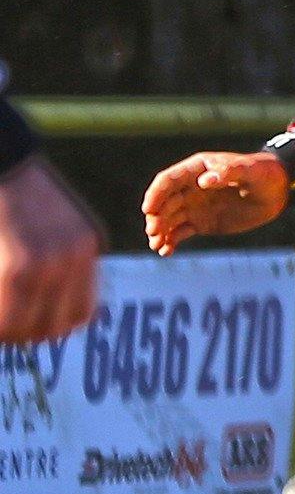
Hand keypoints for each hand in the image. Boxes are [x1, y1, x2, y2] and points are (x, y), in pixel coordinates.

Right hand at [0, 154, 106, 342]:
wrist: (4, 159)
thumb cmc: (16, 191)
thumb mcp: (50, 219)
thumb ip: (57, 253)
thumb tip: (46, 296)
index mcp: (88, 245)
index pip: (81, 313)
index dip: (52, 326)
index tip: (27, 325)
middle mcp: (77, 258)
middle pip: (57, 327)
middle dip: (26, 334)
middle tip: (5, 328)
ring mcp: (53, 264)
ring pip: (29, 328)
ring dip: (8, 331)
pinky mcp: (22, 266)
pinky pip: (9, 317)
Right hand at [143, 148, 289, 256]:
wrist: (277, 193)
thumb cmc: (264, 174)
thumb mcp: (250, 171)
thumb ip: (229, 172)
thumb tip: (204, 181)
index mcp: (198, 169)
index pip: (168, 180)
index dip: (156, 193)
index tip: (149, 209)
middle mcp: (191, 187)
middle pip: (164, 202)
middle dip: (156, 216)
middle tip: (155, 231)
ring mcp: (194, 206)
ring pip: (168, 219)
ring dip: (160, 232)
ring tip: (158, 245)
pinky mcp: (200, 222)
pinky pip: (179, 232)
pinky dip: (170, 242)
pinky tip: (166, 252)